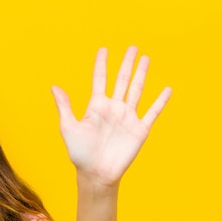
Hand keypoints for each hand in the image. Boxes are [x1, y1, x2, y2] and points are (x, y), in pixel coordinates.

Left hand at [52, 46, 171, 187]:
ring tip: (146, 58)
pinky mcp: (140, 129)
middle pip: (122, 80)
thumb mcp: (69, 128)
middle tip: (132, 47)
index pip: (100, 80)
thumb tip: (54, 87)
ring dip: (142, 74)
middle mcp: (113, 108)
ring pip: (137, 90)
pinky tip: (167, 89)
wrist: (96, 173)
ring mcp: (127, 118)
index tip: (103, 50)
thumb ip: (65, 107)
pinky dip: (160, 101)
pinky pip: (152, 112)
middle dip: (126, 64)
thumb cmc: (80, 153)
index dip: (101, 64)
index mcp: (96, 106)